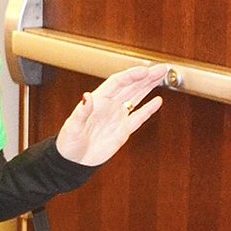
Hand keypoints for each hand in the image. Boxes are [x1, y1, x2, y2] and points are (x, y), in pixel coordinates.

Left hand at [54, 63, 168, 165]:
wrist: (74, 162)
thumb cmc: (68, 142)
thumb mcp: (72, 126)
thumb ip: (82, 112)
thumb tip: (86, 96)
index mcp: (97, 101)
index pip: (117, 82)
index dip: (131, 75)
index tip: (145, 71)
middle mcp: (109, 106)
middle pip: (130, 86)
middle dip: (146, 77)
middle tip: (162, 69)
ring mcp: (117, 117)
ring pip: (136, 97)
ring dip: (149, 87)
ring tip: (162, 76)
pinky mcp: (123, 130)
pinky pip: (138, 117)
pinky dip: (148, 109)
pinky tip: (157, 100)